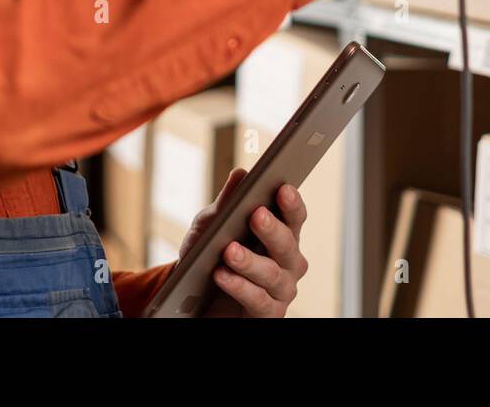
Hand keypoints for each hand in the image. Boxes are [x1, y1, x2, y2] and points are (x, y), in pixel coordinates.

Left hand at [177, 168, 308, 317]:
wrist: (194, 297)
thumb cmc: (211, 255)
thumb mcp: (211, 225)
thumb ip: (227, 202)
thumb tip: (241, 174)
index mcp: (283, 235)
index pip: (295, 216)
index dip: (291, 203)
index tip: (282, 187)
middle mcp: (290, 263)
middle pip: (287, 244)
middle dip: (272, 229)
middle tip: (256, 215)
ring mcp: (282, 291)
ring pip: (272, 274)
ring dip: (250, 261)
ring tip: (229, 250)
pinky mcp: (269, 314)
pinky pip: (258, 300)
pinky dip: (239, 286)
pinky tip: (221, 275)